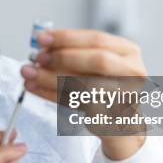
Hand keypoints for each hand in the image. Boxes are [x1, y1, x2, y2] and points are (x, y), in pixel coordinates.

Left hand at [20, 29, 146, 159]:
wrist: (121, 124)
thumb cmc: (103, 89)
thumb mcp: (92, 65)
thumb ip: (72, 53)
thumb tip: (42, 46)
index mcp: (127, 51)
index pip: (97, 39)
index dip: (67, 37)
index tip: (42, 38)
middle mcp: (133, 71)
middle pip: (98, 60)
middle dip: (63, 57)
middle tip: (38, 58)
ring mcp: (126, 96)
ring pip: (86, 84)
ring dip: (51, 78)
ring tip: (29, 74)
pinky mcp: (112, 116)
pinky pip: (77, 103)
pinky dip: (51, 94)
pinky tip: (35, 88)